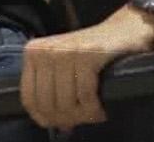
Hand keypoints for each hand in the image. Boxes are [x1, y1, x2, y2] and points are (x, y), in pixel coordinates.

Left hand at [19, 5, 153, 128]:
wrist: (124, 30)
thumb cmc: (92, 53)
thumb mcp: (62, 68)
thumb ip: (51, 93)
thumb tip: (49, 122)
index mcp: (33, 53)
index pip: (29, 99)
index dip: (46, 118)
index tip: (62, 123)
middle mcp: (45, 50)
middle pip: (48, 104)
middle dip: (68, 118)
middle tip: (84, 118)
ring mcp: (65, 51)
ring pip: (66, 102)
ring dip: (84, 115)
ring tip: (94, 113)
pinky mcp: (87, 54)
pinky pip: (85, 94)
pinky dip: (94, 107)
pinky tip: (101, 108)